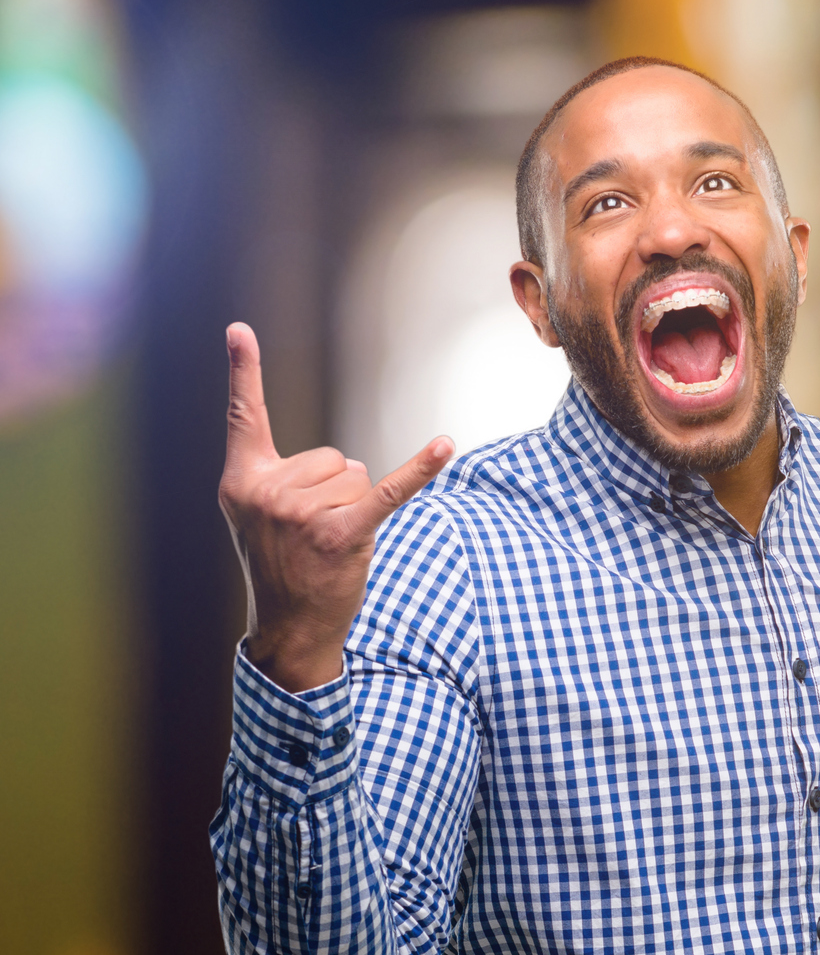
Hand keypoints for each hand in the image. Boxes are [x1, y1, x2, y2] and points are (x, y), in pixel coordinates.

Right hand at [217, 322, 451, 692]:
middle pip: (333, 456)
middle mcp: (268, 493)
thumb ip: (281, 476)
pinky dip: (420, 470)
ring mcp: (302, 516)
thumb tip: (347, 464)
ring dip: (356, 506)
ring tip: (330, 542)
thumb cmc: (281, 563)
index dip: (244, 370)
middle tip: (313, 533)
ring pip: (357, 475)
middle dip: (336, 491)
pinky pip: (388, 493)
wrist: (290, 626)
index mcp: (242, 481)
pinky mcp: (342, 536)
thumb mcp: (260, 515)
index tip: (239, 328)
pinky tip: (446, 445)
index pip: (245, 416)